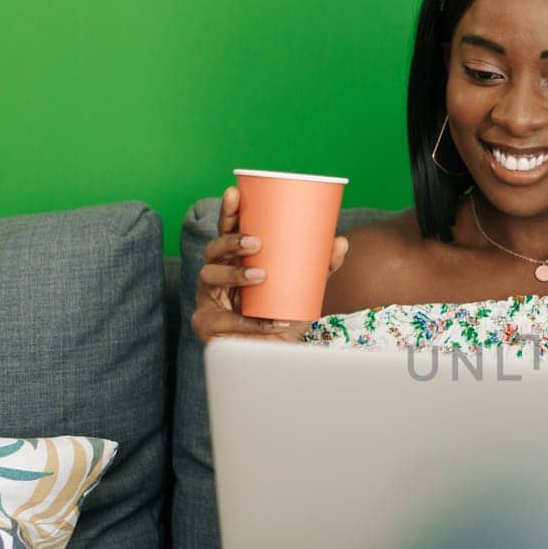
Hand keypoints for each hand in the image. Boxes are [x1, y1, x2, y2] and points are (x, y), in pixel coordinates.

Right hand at [190, 185, 349, 345]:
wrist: (275, 357)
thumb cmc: (282, 316)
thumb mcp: (304, 290)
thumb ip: (320, 268)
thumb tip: (340, 241)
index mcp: (233, 260)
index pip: (227, 231)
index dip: (228, 211)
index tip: (234, 191)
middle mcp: (215, 274)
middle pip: (213, 249)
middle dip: (232, 242)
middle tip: (257, 243)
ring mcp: (207, 299)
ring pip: (210, 277)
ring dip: (235, 275)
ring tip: (261, 277)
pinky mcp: (206, 325)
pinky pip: (226, 320)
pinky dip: (251, 322)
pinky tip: (271, 322)